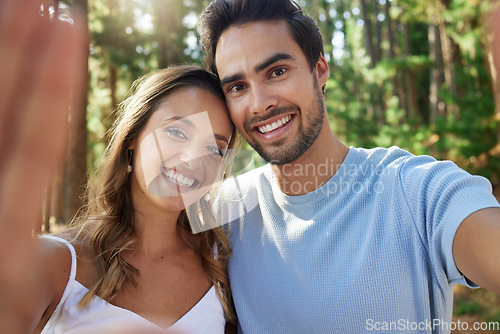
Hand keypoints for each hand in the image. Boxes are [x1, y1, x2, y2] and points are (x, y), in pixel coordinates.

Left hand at [0, 0, 86, 321]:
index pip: (33, 149)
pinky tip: (4, 81)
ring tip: (14, 13)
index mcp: (5, 246)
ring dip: (2, 69)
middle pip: (3, 124)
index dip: (48, 88)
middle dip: (16, 56)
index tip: (59, 31)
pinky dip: (2, 110)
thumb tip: (157, 327)